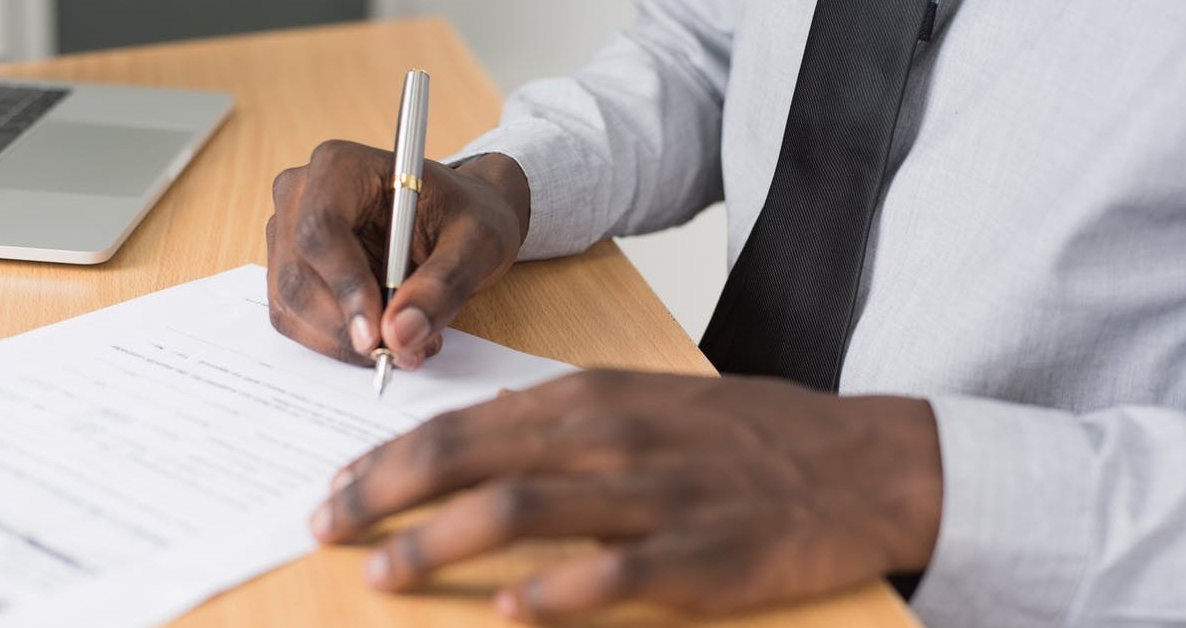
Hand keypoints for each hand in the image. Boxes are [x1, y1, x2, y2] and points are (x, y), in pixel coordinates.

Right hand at [266, 141, 529, 367]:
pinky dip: (340, 342)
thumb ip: (444, 284)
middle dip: (348, 328)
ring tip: (409, 342)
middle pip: (299, 277)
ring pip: (293, 307)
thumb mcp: (478, 242)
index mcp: (341, 166)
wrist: (457, 220)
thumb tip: (402, 334)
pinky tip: (386, 336)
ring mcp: (287, 235)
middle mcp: (300, 195)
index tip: (376, 336)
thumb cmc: (467, 216)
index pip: (321, 230)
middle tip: (404, 351)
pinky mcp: (290, 271)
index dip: (345, 287)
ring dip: (346, 342)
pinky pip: (299, 321)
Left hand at [310, 371, 942, 622]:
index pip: (465, 423)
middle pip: (471, 459)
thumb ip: (567, 413)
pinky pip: (613, 573)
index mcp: (593, 398)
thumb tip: (491, 424)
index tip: (338, 488)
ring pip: (521, 509)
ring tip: (383, 571)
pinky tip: (509, 610)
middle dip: (385, 493)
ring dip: (440, 542)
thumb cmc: (748, 432)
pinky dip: (553, 591)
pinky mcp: (699, 555)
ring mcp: (654, 496)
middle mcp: (611, 438)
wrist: (859, 461)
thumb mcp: (649, 399)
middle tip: (325, 527)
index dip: (390, 458)